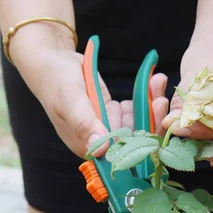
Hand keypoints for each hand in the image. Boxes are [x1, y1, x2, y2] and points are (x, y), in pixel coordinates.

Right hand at [12, 30, 168, 157]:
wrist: (51, 59)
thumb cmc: (56, 80)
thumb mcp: (70, 101)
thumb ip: (85, 124)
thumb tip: (100, 150)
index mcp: (86, 146)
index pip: (120, 152)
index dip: (142, 141)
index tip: (158, 120)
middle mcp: (99, 141)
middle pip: (134, 140)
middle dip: (151, 119)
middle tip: (162, 98)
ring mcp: (107, 126)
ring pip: (138, 123)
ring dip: (150, 104)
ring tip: (158, 81)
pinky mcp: (112, 113)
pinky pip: (134, 110)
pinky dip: (145, 96)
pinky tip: (152, 80)